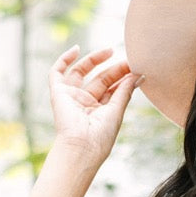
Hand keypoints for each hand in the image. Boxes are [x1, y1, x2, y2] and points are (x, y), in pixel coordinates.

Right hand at [49, 45, 141, 165]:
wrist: (81, 146)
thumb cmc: (100, 137)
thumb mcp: (117, 111)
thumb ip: (125, 92)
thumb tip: (138, 75)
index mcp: (100, 112)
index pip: (111, 90)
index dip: (122, 78)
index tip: (135, 69)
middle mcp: (85, 104)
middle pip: (100, 80)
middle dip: (114, 69)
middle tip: (127, 61)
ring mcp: (72, 97)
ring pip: (81, 72)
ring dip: (94, 60)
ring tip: (110, 50)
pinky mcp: (58, 93)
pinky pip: (57, 72)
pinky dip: (64, 59)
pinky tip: (76, 49)